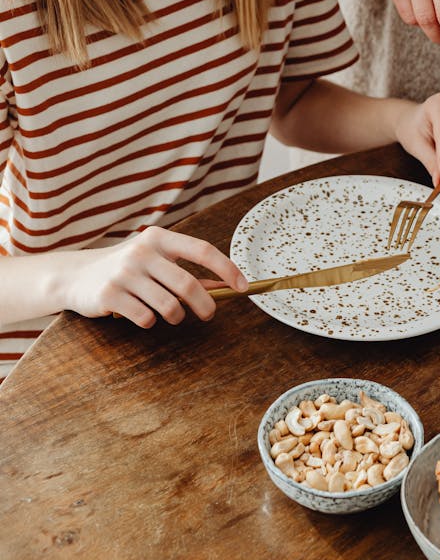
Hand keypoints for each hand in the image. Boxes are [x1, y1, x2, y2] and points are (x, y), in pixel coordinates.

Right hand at [65, 227, 248, 327]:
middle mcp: (142, 251)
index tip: (243, 286)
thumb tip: (225, 286)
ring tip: (172, 315)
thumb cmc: (126, 269)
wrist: (76, 275)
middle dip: (205, 304)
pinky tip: (143, 316)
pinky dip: (150, 322)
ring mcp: (125, 273)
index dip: (226, 268)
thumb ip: (185, 271)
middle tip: (209, 314)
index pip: (202, 250)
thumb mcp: (154, 260)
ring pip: (168, 305)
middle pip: (188, 284)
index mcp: (158, 237)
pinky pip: (145, 318)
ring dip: (176, 316)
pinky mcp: (110, 294)